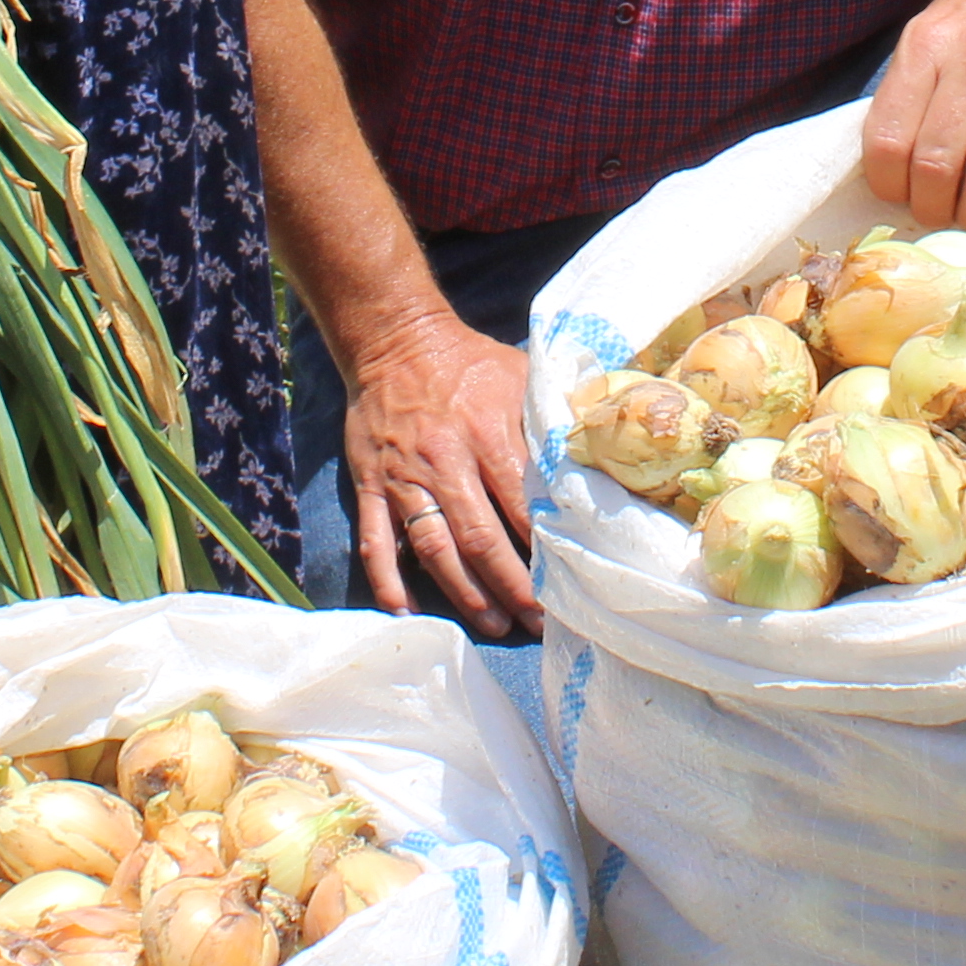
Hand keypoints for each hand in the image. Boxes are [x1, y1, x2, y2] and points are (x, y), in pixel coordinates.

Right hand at [344, 317, 537, 634]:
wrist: (395, 341)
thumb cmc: (470, 364)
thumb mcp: (523, 377)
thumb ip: (553, 420)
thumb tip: (595, 461)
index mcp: (488, 434)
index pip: (521, 506)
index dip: (544, 550)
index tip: (567, 582)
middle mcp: (445, 462)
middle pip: (481, 540)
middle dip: (512, 587)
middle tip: (537, 622)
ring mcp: (404, 479)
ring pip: (434, 550)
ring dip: (464, 594)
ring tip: (493, 625)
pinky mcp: (371, 486)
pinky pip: (375, 543)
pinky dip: (389, 583)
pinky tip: (406, 614)